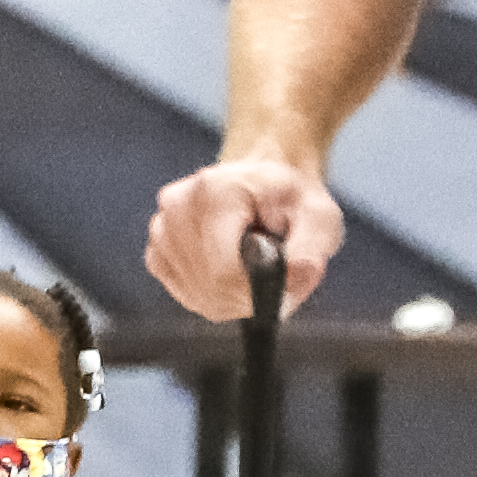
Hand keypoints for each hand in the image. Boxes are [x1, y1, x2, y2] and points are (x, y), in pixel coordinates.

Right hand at [146, 154, 341, 321]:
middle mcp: (178, 204)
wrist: (263, 181)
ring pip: (199, 294)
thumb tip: (298, 276)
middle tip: (273, 270)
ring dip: (233, 295)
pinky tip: (230, 271)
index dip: (259, 291)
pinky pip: (186, 293)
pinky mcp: (157, 249)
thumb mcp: (320, 216)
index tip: (281, 279)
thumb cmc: (290, 198)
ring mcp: (162, 227)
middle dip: (249, 293)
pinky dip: (212, 293)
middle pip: (211, 286)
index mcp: (215, 189)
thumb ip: (312, 249)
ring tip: (253, 266)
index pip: (224, 271)